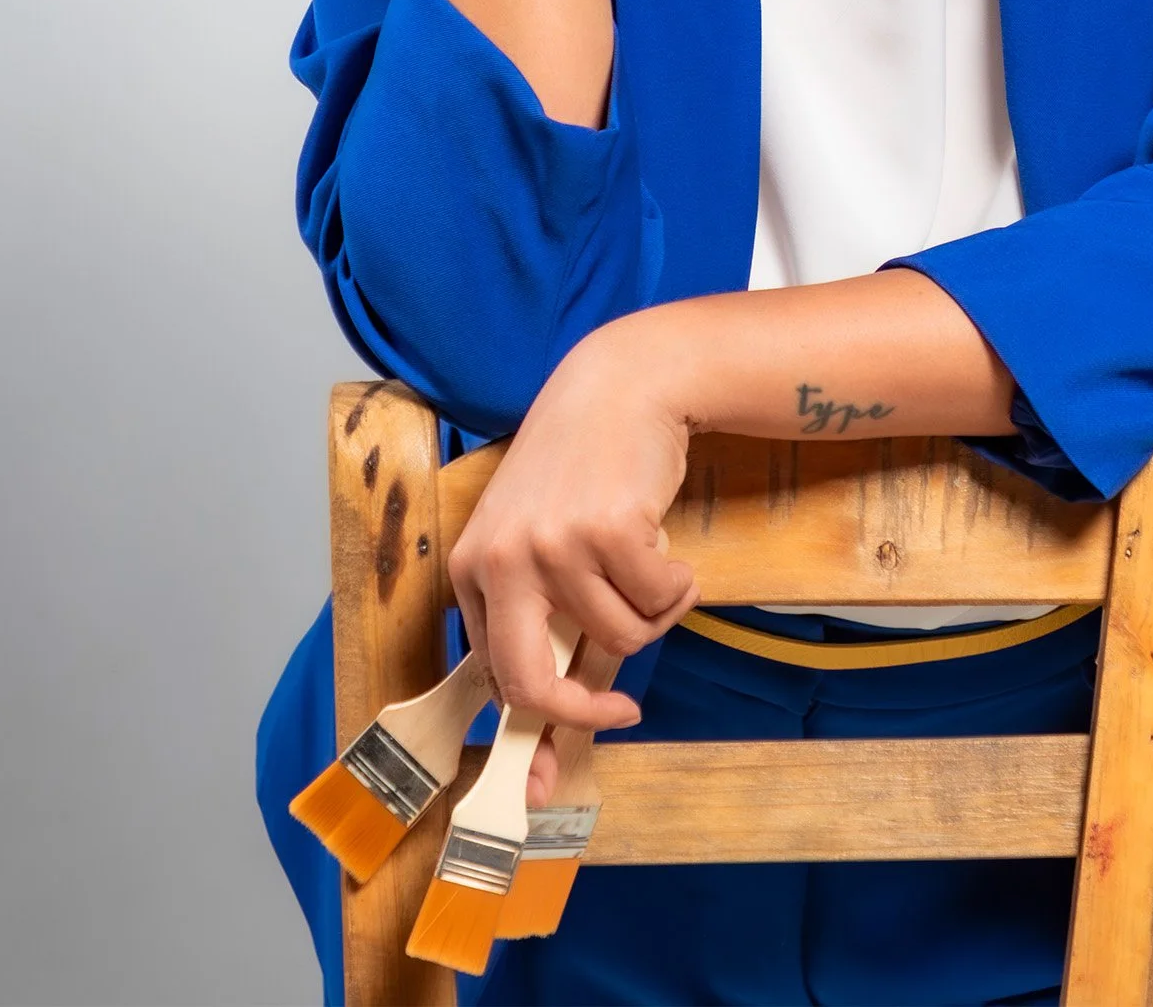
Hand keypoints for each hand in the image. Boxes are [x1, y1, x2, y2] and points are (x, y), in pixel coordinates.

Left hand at [448, 325, 699, 744]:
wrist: (618, 386)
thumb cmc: (582, 472)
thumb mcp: (538, 541)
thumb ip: (543, 623)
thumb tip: (550, 743)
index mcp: (474, 569)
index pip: (497, 678)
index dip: (536, 727)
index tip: (556, 765)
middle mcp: (503, 560)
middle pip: (533, 684)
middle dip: (581, 712)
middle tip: (620, 709)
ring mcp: (554, 545)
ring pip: (620, 638)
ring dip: (650, 614)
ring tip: (649, 566)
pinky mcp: (608, 529)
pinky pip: (660, 602)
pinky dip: (679, 586)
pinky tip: (668, 549)